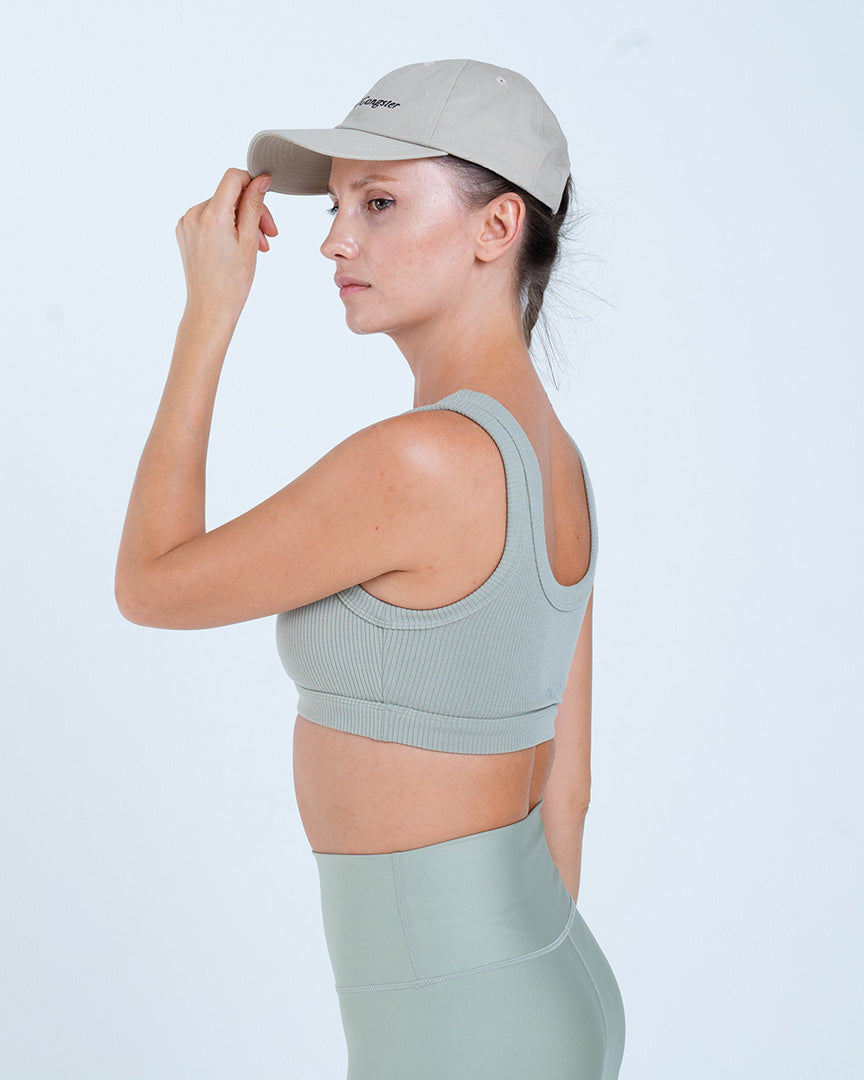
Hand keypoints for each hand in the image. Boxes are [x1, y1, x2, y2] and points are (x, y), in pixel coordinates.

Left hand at [175, 168, 278, 320]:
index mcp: (212, 215)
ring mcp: (186, 223)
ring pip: (221, 208)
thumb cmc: (232, 283)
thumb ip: (254, 206)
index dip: (252, 184)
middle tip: (268, 236)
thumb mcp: (249, 241)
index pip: (233, 178)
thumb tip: (261, 179)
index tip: (265, 201)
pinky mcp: (184, 231)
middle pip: (229, 195)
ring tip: (255, 247)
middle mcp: (194, 214)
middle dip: (251, 211)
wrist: (210, 308)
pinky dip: (225, 227)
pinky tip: (236, 247)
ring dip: (240, 222)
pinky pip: (209, 218)